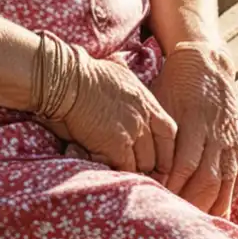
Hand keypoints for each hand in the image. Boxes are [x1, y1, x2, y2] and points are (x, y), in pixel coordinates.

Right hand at [39, 49, 178, 178]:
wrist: (68, 78)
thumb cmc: (84, 74)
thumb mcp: (117, 70)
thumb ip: (126, 81)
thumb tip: (121, 65)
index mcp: (146, 100)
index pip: (168, 131)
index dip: (165, 150)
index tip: (158, 161)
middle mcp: (143, 116)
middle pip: (157, 153)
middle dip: (147, 166)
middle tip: (134, 173)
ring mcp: (132, 131)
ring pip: (141, 164)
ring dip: (129, 170)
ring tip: (116, 173)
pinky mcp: (116, 145)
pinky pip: (123, 168)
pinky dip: (114, 172)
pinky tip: (102, 166)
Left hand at [149, 42, 237, 216]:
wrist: (206, 64)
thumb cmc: (174, 86)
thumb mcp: (160, 103)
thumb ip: (155, 136)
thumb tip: (139, 170)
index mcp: (195, 122)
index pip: (186, 166)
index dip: (174, 188)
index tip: (159, 202)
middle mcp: (218, 133)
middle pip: (208, 179)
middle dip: (192, 204)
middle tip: (176, 220)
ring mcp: (234, 139)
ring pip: (227, 182)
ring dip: (212, 206)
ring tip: (196, 223)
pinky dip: (229, 196)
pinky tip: (218, 210)